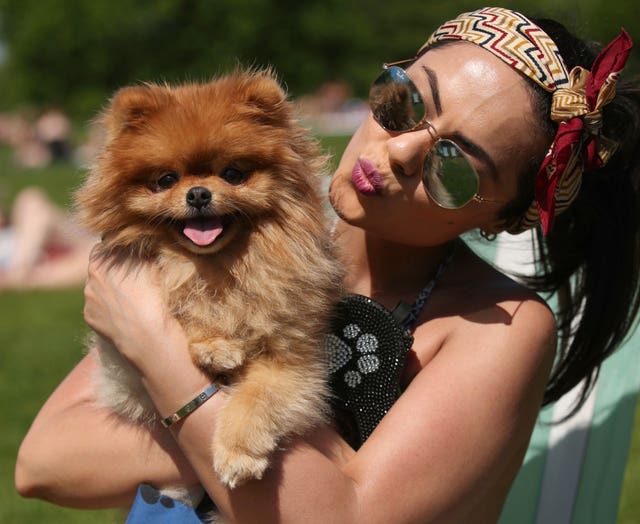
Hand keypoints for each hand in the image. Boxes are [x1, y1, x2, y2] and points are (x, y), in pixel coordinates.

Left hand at [83, 245, 183, 369]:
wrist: (147, 337)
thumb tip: (136, 242)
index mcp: (99, 262)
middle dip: (113, 269)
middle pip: (99, 267)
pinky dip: (109, 307)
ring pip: (98, 288)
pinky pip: (98, 307)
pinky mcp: (89, 318)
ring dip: (110, 289)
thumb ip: (137, 250)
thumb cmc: (152, 297)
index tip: (131, 255)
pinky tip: (124, 312)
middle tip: (132, 276)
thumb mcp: (149, 265)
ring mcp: (87, 301)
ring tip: (131, 297)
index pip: (104, 246)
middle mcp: (88, 280)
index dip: (118, 249)